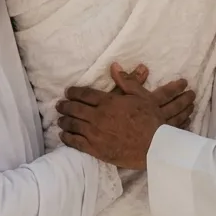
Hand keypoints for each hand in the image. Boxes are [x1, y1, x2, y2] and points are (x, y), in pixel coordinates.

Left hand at [56, 66, 195, 169]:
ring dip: (64, 121)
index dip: (74, 92)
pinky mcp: (96, 150)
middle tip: (59, 105)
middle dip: (65, 106)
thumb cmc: (151, 120)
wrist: (155, 146)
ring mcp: (95, 134)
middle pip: (75, 109)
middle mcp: (98, 116)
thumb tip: (114, 66)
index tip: (68, 92)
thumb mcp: (141, 95)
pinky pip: (76, 143)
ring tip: (60, 119)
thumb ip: (125, 81)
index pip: (85, 94)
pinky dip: (67, 138)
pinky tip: (63, 135)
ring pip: (73, 125)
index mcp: (108, 102)